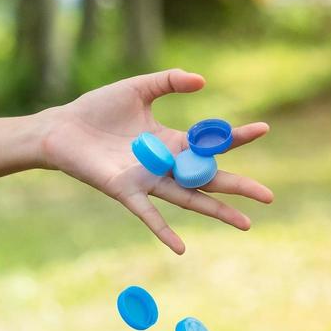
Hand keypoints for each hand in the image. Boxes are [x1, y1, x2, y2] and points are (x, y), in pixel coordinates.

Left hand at [38, 69, 273, 253]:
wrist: (61, 128)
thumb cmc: (97, 109)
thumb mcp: (138, 88)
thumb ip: (169, 81)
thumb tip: (202, 81)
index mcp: (170, 141)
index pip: (211, 143)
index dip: (236, 137)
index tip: (263, 129)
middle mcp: (164, 165)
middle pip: (209, 179)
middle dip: (239, 187)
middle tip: (269, 197)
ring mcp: (147, 180)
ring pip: (188, 199)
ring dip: (216, 212)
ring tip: (246, 224)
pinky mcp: (125, 190)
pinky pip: (147, 214)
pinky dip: (163, 230)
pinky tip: (181, 249)